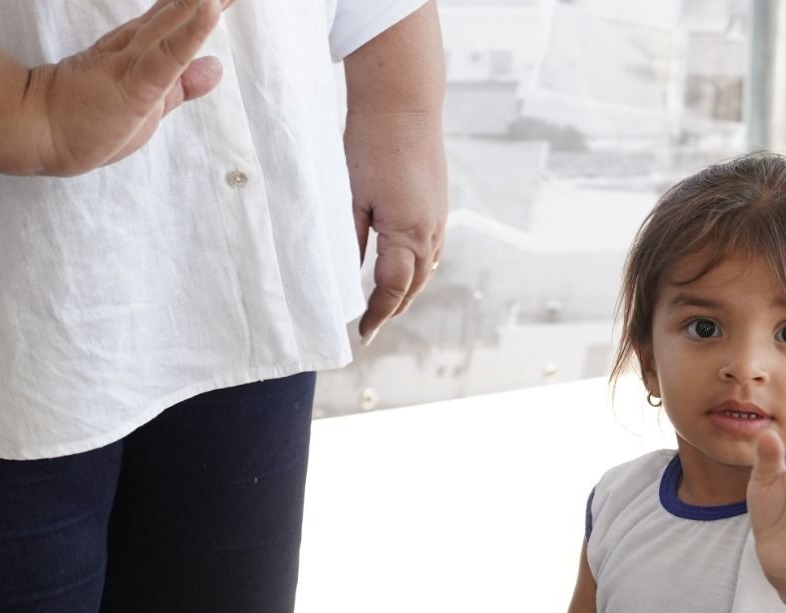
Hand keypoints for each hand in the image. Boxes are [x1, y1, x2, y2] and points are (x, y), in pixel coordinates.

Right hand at [27, 0, 231, 176]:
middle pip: (180, 12)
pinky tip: (209, 8)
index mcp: (138, 50)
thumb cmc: (86, 123)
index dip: (202, 1)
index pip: (177, 18)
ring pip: (176, 24)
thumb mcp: (149, 105)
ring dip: (203, 1)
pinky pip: (167, 57)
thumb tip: (216, 66)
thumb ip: (182, 85)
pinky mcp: (134, 86)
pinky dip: (190, 34)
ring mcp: (133, 63)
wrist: (36, 133)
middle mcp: (137, 48)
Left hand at [345, 111, 447, 342]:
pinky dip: (416, 268)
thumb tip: (346, 278)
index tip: (362, 335)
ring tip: (386, 304)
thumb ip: (351, 241)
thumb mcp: (352, 198)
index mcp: (408, 235)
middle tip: (371, 326)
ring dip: (407, 292)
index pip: (392, 291)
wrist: (404, 104)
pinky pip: (431, 251)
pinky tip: (404, 267)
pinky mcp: (439, 208)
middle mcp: (430, 234)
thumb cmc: (372, 146)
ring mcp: (439, 221)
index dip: (377, 316)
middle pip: (413, 287)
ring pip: (425, 271)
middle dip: (393, 309)